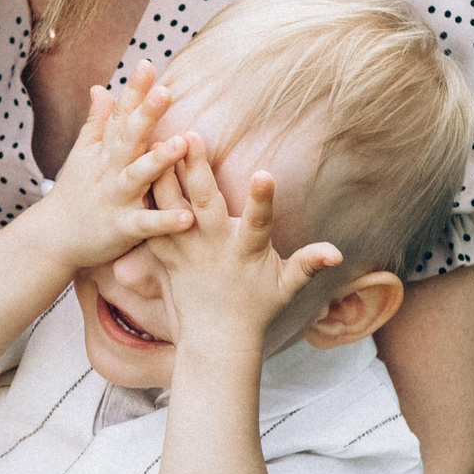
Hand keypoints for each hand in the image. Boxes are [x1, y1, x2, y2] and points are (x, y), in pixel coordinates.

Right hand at [27, 67, 196, 270]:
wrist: (51, 239)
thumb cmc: (73, 193)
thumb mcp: (82, 154)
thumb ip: (97, 121)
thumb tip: (101, 87)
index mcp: (104, 151)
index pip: (119, 114)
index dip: (133, 90)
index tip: (146, 63)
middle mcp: (110, 170)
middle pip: (128, 138)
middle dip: (146, 114)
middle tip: (165, 92)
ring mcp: (116, 198)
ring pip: (138, 176)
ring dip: (158, 160)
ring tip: (181, 144)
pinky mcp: (122, 228)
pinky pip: (146, 225)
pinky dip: (165, 222)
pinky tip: (188, 217)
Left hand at [148, 140, 341, 350]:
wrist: (214, 338)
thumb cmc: (255, 309)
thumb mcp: (285, 287)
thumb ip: (308, 264)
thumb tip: (339, 253)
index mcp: (246, 252)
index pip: (258, 221)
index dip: (262, 199)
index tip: (264, 174)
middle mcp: (212, 248)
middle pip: (204, 203)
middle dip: (198, 169)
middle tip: (192, 135)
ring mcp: (185, 251)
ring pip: (170, 208)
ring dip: (163, 175)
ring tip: (155, 141)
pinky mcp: (164, 255)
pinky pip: (149, 223)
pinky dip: (143, 198)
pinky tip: (134, 170)